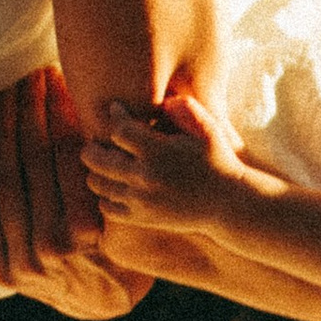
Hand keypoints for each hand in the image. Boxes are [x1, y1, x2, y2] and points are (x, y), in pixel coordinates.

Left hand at [0, 69, 152, 320]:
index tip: (57, 78)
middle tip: (31, 76)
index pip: (67, 153)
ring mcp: (24, 260)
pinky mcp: (5, 273)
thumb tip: (107, 116)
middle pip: (35, 161)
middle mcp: (53, 245)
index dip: (60, 109)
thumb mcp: (134, 213)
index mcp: (89, 228)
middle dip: (31, 110)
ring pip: (8, 182)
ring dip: (5, 133)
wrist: (107, 306)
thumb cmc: (129, 252)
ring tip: (8, 97)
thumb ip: (114, 176)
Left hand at [83, 98, 291, 238]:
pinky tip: (117, 186)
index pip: (117, 130)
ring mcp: (141, 200)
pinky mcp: (142, 218)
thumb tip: (162, 102)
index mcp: (158, 151)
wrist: (228, 204)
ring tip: (106, 164)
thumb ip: (186, 109)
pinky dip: (105, 196)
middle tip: (96, 142)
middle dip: (92, 146)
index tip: (116, 109)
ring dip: (96, 171)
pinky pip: (106, 208)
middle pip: (95, 158)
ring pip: (97, 183)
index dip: (114, 116)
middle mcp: (144, 176)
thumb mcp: (208, 130)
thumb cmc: (218, 161)